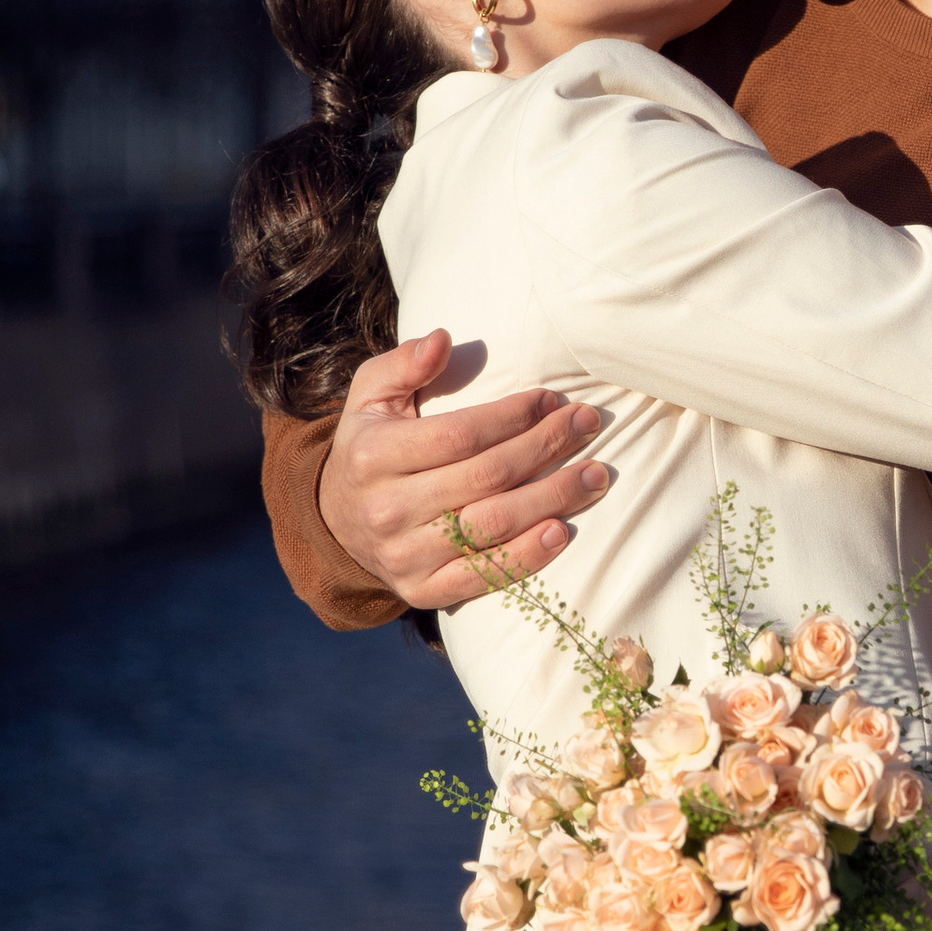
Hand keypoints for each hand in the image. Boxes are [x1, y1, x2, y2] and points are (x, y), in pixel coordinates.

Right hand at [315, 333, 612, 612]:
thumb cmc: (370, 446)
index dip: (513, 416)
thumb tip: (443, 339)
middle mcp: (387, 509)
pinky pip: (483, 577)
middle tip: (589, 425)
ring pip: (493, 527)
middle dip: (546, 447)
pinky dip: (527, 557)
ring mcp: (405, 556)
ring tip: (595, 475)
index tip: (552, 400)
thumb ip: (403, 363)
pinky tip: (562, 530)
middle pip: (486, 478)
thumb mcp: (370, 397)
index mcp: (374, 456)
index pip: (460, 435)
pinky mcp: (422, 591)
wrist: (336, 522)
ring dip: (553, 499)